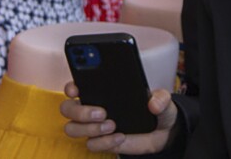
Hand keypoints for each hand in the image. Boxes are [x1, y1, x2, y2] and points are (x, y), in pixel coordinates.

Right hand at [61, 82, 178, 153]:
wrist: (162, 133)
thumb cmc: (156, 110)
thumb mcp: (162, 100)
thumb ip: (160, 98)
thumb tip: (152, 103)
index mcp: (101, 89)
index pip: (75, 85)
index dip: (71, 86)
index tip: (76, 89)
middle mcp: (92, 107)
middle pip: (68, 108)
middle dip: (80, 111)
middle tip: (102, 112)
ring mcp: (94, 126)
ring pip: (72, 128)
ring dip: (89, 128)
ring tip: (111, 125)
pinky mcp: (101, 142)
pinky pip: (91, 144)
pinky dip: (104, 142)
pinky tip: (120, 137)